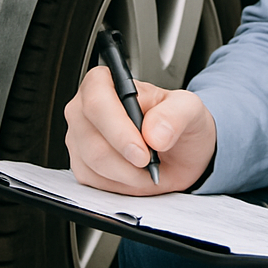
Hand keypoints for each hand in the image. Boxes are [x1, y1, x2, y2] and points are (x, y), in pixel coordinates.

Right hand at [64, 65, 215, 194]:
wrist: (178, 150)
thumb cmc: (176, 121)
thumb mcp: (189, 108)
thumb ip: (175, 114)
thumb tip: (154, 133)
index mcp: (106, 82)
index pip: (97, 102)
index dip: (118, 129)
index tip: (142, 151)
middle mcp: (85, 108)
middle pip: (92, 139)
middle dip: (127, 159)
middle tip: (151, 162)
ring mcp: (79, 137)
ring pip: (93, 164)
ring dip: (128, 174)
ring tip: (149, 166)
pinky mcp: (80, 164)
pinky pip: (93, 182)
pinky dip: (120, 184)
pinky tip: (135, 174)